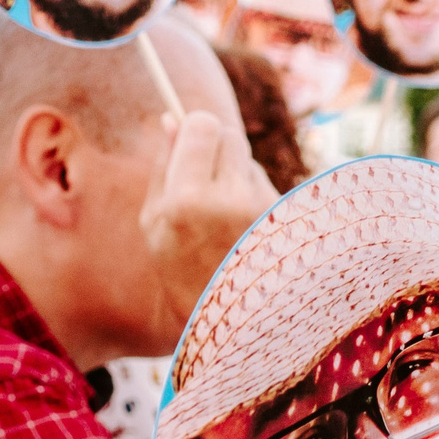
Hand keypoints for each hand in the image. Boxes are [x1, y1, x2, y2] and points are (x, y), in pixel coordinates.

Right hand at [139, 110, 272, 337]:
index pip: (203, 125)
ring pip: (249, 161)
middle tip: (204, 175)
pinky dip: (253, 196)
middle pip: (229, 135)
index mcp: (185, 203)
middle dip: (215, 147)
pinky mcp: (284, 218)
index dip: (195, 126)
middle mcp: (227, 202)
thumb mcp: (154, 222)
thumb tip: (172, 116)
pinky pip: (264, 185)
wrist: (230, 321)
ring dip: (235, 174)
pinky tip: (244, 228)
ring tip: (223, 214)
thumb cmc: (181, 268)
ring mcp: (260, 211)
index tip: (189, 137)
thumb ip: (162, 166)